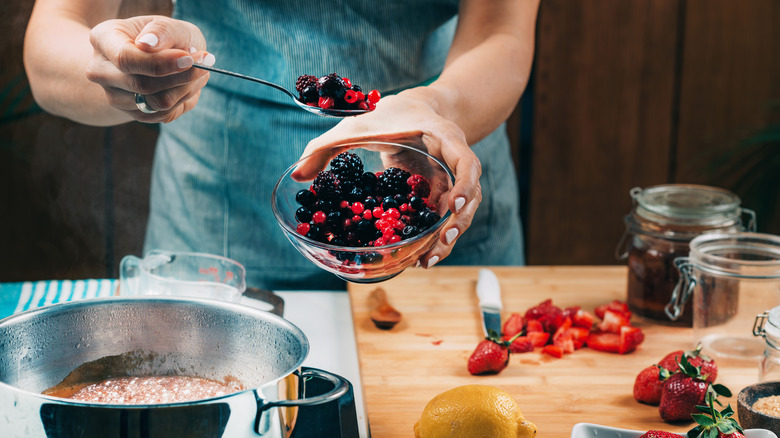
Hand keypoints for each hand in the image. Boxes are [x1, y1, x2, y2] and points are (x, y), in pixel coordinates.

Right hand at [85, 16, 211, 122]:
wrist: (159, 56)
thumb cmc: (164, 37)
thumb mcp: (167, 24)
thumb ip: (161, 31)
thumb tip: (148, 45)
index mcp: (103, 40)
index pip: (126, 58)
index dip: (160, 62)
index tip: (190, 58)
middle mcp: (101, 71)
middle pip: (141, 85)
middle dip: (181, 77)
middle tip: (205, 63)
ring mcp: (115, 96)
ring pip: (155, 103)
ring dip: (186, 89)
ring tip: (199, 72)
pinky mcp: (133, 114)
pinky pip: (164, 114)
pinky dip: (184, 100)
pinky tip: (189, 84)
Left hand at [294, 90, 481, 268]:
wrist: (413, 109)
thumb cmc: (389, 115)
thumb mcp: (356, 126)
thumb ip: (326, 147)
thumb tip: (297, 176)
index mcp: (445, 139)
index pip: (467, 163)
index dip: (463, 185)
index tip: (450, 205)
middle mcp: (454, 161)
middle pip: (469, 196)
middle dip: (459, 222)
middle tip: (440, 241)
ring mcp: (450, 179)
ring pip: (460, 213)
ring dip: (448, 237)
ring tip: (428, 260)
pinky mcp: (440, 192)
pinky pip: (444, 216)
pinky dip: (435, 235)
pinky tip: (421, 255)